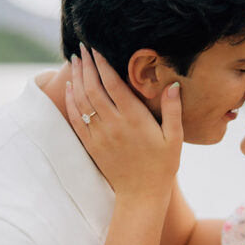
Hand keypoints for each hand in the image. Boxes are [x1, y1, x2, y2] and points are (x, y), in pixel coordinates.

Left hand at [66, 46, 182, 200]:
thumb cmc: (162, 166)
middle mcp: (113, 124)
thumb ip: (173, 110)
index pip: (113, 84)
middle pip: (93, 88)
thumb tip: (173, 86)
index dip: (102, 64)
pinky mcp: (92, 145)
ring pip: (82, 100)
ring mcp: (100, 135)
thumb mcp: (175, 138)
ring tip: (74, 62)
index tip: (96, 48)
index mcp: (134, 118)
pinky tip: (69, 88)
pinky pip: (76, 119)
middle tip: (82, 48)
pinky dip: (70, 101)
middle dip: (86, 65)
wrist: (141, 195)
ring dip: (76, 79)